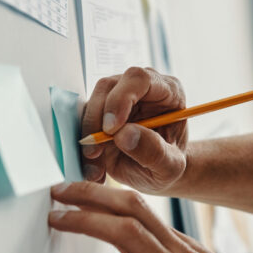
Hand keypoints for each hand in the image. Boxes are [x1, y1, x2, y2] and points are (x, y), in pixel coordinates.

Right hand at [81, 67, 187, 193]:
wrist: (157, 173)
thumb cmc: (169, 165)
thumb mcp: (170, 166)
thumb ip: (154, 151)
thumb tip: (124, 134)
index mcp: (168, 91)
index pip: (140, 79)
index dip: (121, 99)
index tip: (111, 129)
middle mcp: (140, 88)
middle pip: (108, 87)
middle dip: (96, 120)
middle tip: (95, 152)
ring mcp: (117, 96)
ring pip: (90, 103)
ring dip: (87, 137)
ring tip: (97, 169)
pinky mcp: (100, 111)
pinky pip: (82, 121)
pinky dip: (83, 146)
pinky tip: (94, 169)